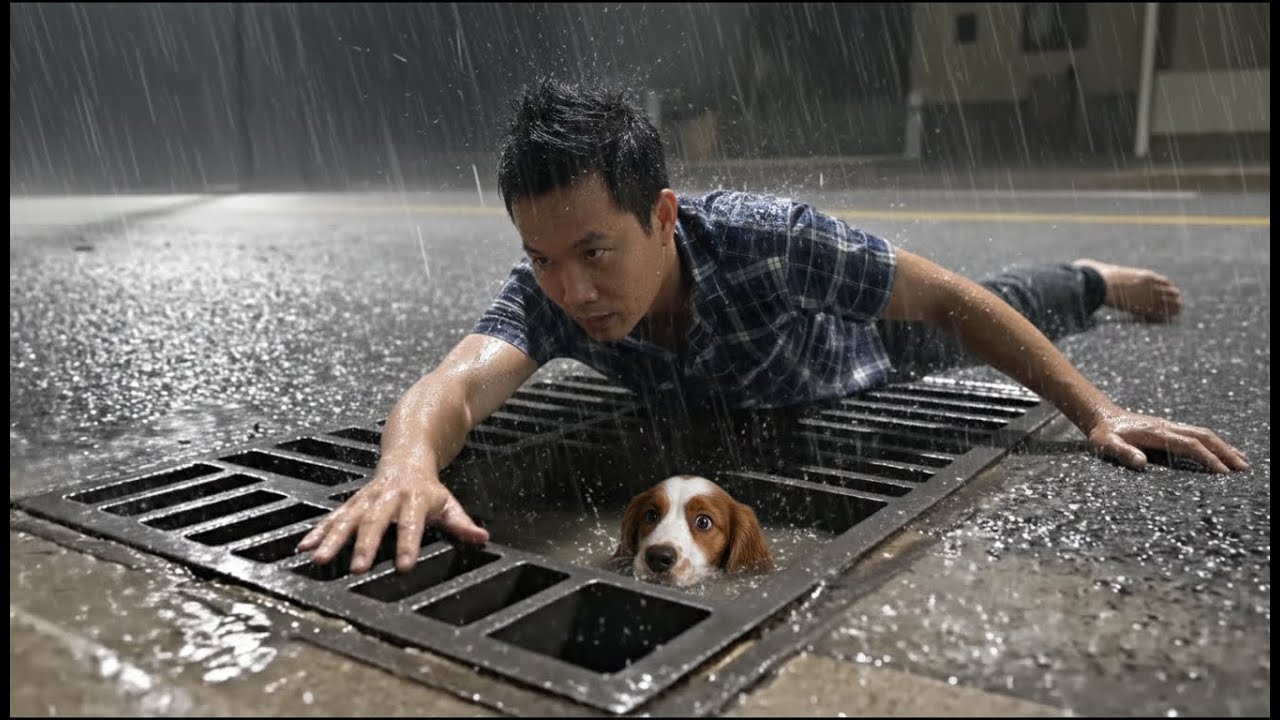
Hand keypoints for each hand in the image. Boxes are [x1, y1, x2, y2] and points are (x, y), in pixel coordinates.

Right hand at [295, 469, 488, 573]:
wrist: (406, 454)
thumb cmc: (428, 488)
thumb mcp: (448, 503)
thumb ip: (461, 524)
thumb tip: (482, 539)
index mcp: (414, 499)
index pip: (412, 524)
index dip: (409, 544)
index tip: (405, 566)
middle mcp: (387, 498)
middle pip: (375, 522)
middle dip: (365, 546)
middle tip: (358, 568)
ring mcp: (366, 499)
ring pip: (347, 519)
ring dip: (332, 540)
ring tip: (319, 560)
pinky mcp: (351, 502)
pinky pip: (332, 518)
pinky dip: (317, 532)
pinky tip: (303, 548)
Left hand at [1086, 409, 1248, 473]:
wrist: (1101, 415)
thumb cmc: (1103, 434)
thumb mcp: (1106, 444)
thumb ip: (1122, 453)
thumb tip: (1141, 464)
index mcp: (1156, 432)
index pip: (1189, 445)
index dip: (1207, 458)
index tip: (1223, 472)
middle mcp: (1167, 427)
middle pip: (1204, 436)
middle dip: (1225, 451)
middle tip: (1244, 468)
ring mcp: (1170, 426)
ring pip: (1203, 434)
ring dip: (1223, 446)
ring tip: (1242, 461)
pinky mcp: (1169, 429)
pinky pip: (1196, 435)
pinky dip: (1213, 443)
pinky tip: (1221, 452)